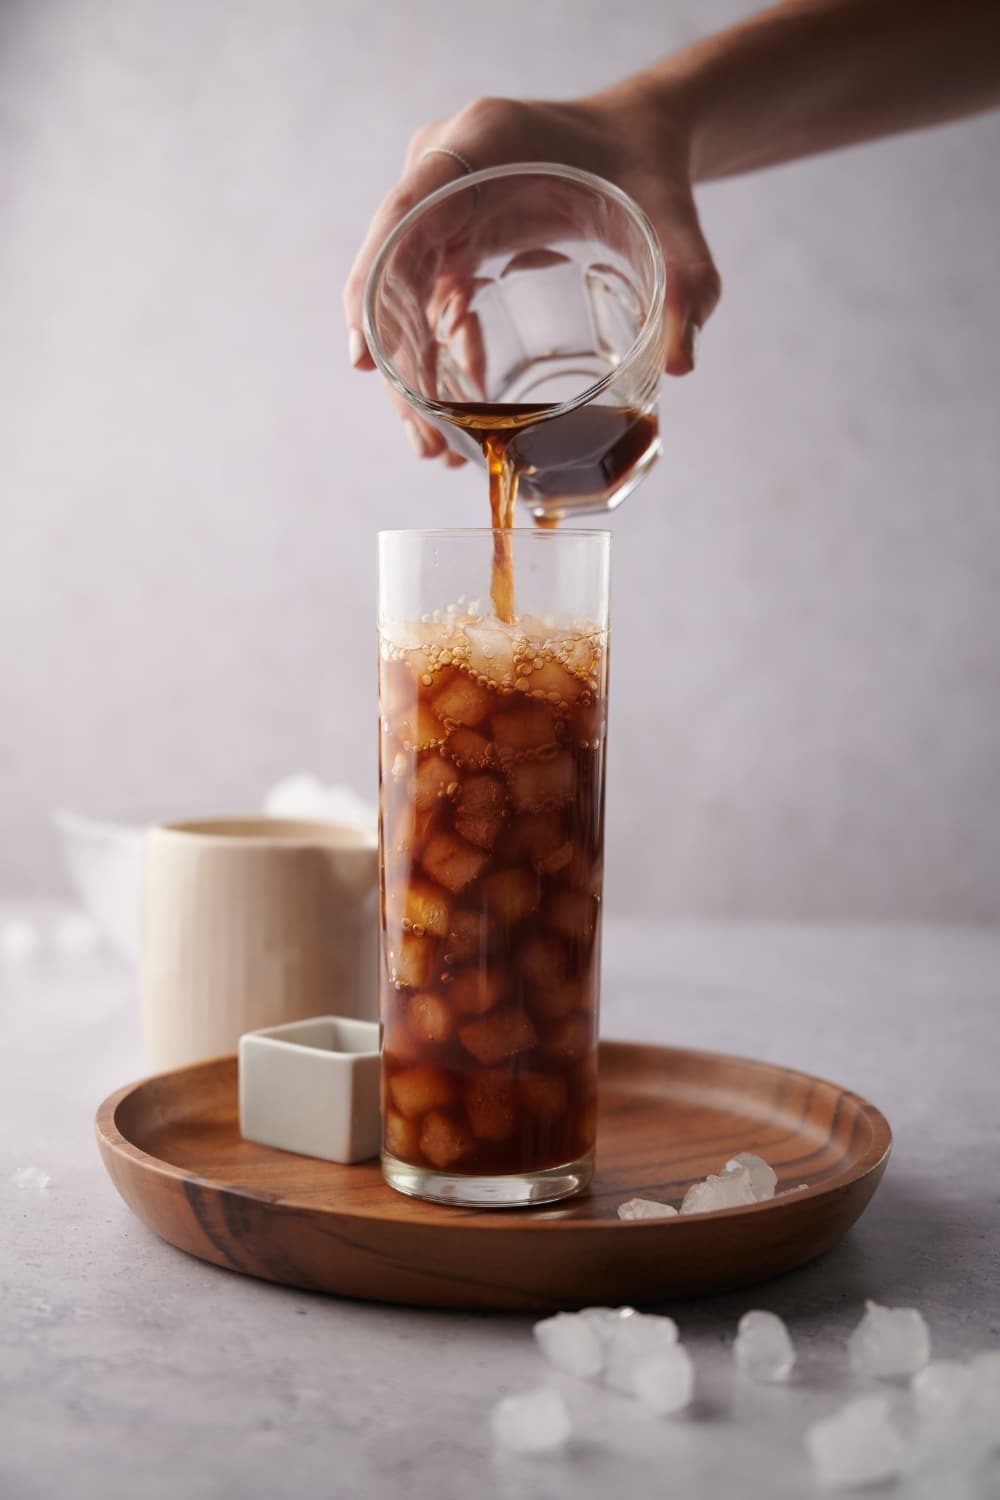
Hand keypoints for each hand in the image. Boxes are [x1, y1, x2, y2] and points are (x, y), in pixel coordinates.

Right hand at [343, 91, 720, 459]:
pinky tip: (463, 412)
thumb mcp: (674, 220)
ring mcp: (443, 206)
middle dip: (402, 365)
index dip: (375, 287)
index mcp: (480, 141)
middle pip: (395, 271)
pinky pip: (430, 305)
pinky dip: (442, 361)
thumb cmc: (651, 167)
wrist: (640, 142)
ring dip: (415, 377)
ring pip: (404, 298)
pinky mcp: (453, 240)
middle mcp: (445, 170)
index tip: (367, 362)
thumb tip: (684, 363)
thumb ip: (687, 283)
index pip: (405, 216)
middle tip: (426, 443)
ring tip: (438, 449)